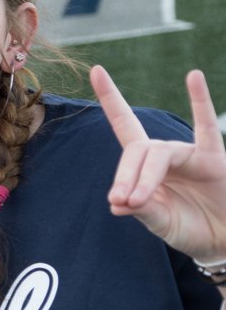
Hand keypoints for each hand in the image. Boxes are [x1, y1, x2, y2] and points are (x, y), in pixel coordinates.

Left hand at [95, 65, 225, 261]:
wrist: (222, 238)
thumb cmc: (188, 226)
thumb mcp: (158, 222)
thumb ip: (141, 210)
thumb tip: (118, 203)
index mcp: (146, 164)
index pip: (125, 126)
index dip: (111, 99)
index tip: (96, 70)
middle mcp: (166, 153)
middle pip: (137, 150)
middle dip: (124, 175)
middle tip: (121, 200)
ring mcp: (190, 153)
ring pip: (160, 153)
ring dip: (144, 177)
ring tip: (136, 201)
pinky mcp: (214, 159)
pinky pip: (206, 127)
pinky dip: (200, 102)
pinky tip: (193, 77)